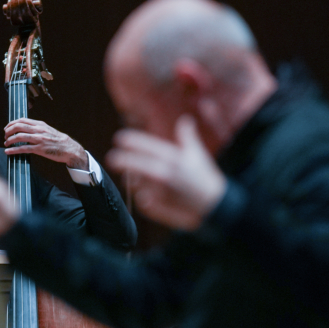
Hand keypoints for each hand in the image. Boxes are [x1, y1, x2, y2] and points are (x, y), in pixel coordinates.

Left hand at [4, 119, 87, 168]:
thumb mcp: (47, 130)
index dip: (12, 123)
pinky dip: (14, 150)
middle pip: (18, 126)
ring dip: (9, 140)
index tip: (7, 128)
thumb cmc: (58, 140)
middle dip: (8, 131)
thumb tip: (25, 128)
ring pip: (19, 137)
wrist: (69, 148)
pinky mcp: (40, 149)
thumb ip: (37, 128)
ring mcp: (39, 139)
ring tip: (6, 144)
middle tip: (5, 136)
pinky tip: (8, 152)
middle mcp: (38, 130)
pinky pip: (24, 149)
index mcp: (40, 124)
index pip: (22, 120)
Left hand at [106, 115, 226, 230]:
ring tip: (135, 179)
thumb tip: (185, 120)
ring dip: (133, 180)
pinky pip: (142, 200)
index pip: (146, 145)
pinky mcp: (159, 207)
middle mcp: (164, 173)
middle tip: (112, 158)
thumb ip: (187, 136)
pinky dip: (142, 197)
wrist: (216, 206)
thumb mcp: (198, 154)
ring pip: (136, 183)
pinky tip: (146, 195)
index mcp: (173, 157)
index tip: (119, 139)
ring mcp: (160, 191)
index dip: (130, 141)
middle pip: (134, 164)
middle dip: (120, 159)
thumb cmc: (206, 178)